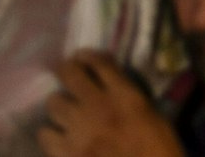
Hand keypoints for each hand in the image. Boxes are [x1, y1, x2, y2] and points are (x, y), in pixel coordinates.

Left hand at [37, 51, 183, 156]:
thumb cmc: (159, 151)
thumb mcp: (155, 118)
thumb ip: (132, 100)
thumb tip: (115, 90)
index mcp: (126, 96)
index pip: (100, 63)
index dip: (88, 56)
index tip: (84, 57)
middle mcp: (98, 106)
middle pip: (70, 74)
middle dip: (67, 70)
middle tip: (67, 73)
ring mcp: (78, 129)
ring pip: (54, 102)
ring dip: (60, 103)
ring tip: (65, 109)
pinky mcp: (66, 152)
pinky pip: (45, 134)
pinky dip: (51, 133)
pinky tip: (59, 136)